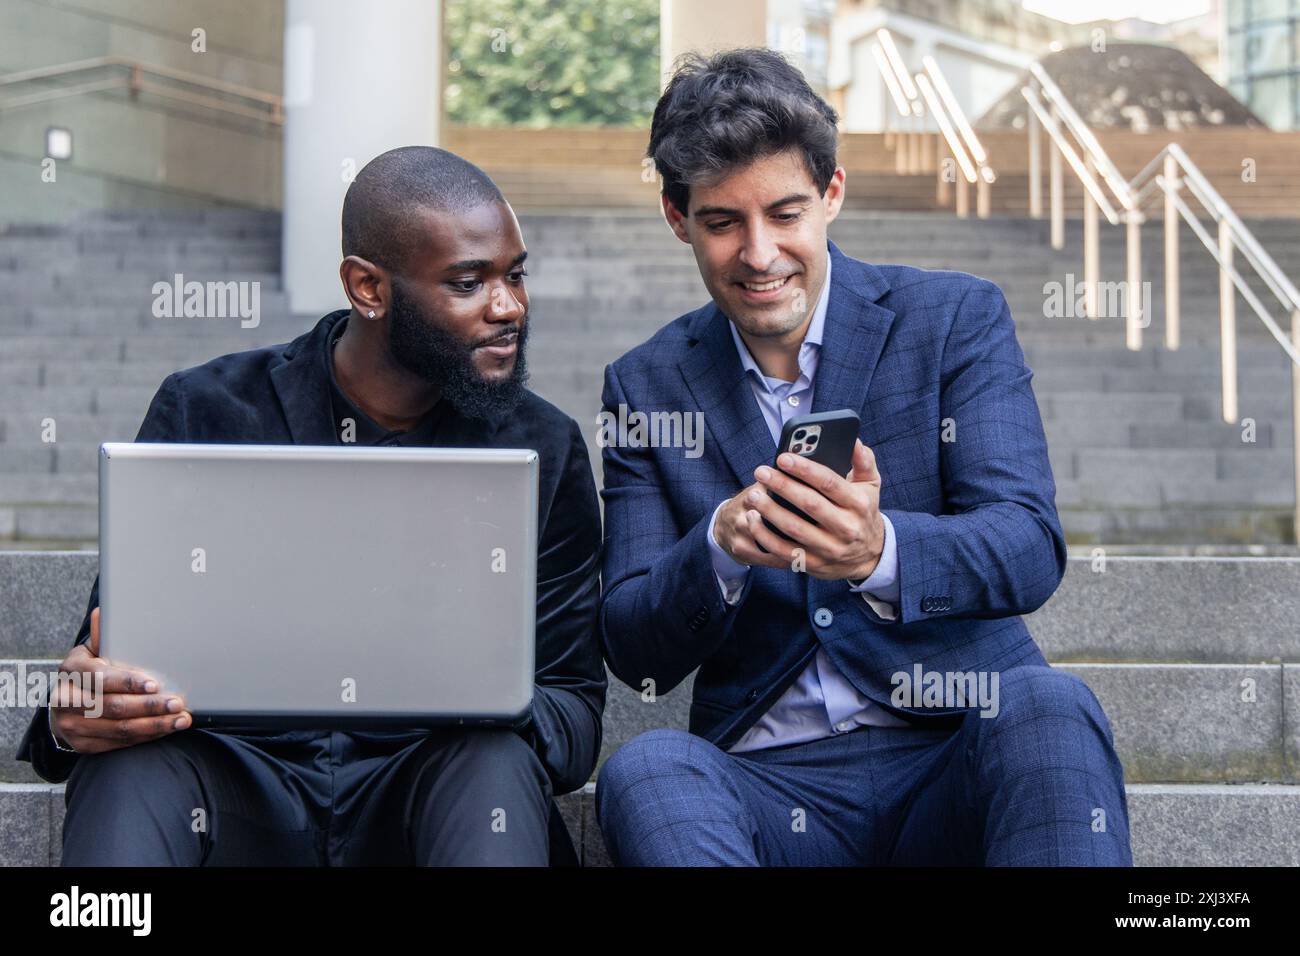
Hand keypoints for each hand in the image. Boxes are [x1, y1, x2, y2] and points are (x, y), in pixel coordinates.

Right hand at [49, 607, 191, 753]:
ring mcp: (71, 726)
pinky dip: (146, 736)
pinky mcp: (82, 745)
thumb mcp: (92, 651)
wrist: (65, 704)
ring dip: (154, 725)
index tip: (154, 684)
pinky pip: (119, 743)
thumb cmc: (89, 672)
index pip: (101, 678)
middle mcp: (66, 700)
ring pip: (119, 729)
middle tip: (177, 703)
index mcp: (71, 671)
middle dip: (149, 706)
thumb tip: (104, 612)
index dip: (128, 682)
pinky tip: (166, 729)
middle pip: (113, 707)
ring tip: (181, 719)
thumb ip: (102, 636)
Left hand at [734, 439, 884, 580]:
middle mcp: (846, 527)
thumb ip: (863, 462)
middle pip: (808, 504)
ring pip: (794, 528)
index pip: (828, 482)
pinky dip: (765, 536)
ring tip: (754, 495)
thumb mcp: (870, 486)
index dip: (804, 469)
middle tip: (761, 472)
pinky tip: (753, 519)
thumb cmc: (863, 512)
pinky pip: (784, 551)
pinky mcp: (814, 564)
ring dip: (770, 511)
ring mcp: (830, 548)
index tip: (782, 458)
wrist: (870, 556)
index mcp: (858, 504)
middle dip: (782, 486)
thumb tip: (854, 440)